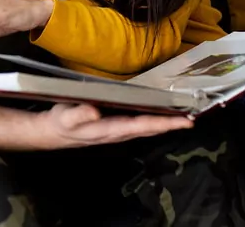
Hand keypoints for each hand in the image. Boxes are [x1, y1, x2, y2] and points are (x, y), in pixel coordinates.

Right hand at [33, 104, 192, 149]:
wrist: (52, 132)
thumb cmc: (61, 123)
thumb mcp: (66, 117)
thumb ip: (80, 114)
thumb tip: (95, 112)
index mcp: (110, 129)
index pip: (143, 126)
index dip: (164, 123)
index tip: (184, 121)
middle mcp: (118, 132)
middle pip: (150, 129)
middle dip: (171, 125)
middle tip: (193, 118)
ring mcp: (118, 131)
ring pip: (146, 127)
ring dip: (164, 123)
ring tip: (183, 116)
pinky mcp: (115, 126)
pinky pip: (139, 124)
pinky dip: (153, 120)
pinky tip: (160, 114)